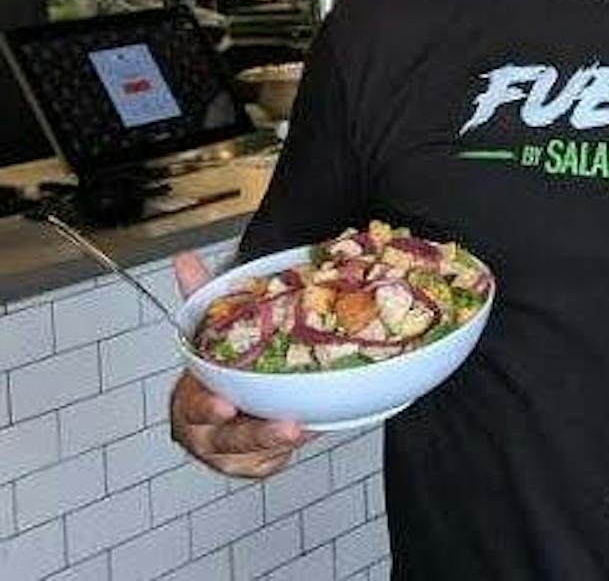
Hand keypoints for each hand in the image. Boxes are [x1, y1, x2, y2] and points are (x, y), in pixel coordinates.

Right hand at [169, 251, 307, 477]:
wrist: (220, 397)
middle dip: (258, 434)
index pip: (194, 405)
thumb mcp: (207, 330)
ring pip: (255, 454)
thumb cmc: (214, 366)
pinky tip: (309, 429)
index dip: (209, 406)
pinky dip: (289, 448)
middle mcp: (206, 431)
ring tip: (306, 427)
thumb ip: (198, 295)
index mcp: (191, 398)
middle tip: (289, 426)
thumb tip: (184, 259)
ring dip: (280, 443)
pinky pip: (271, 461)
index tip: (225, 403)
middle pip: (229, 439)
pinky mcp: (252, 464)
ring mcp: (228, 453)